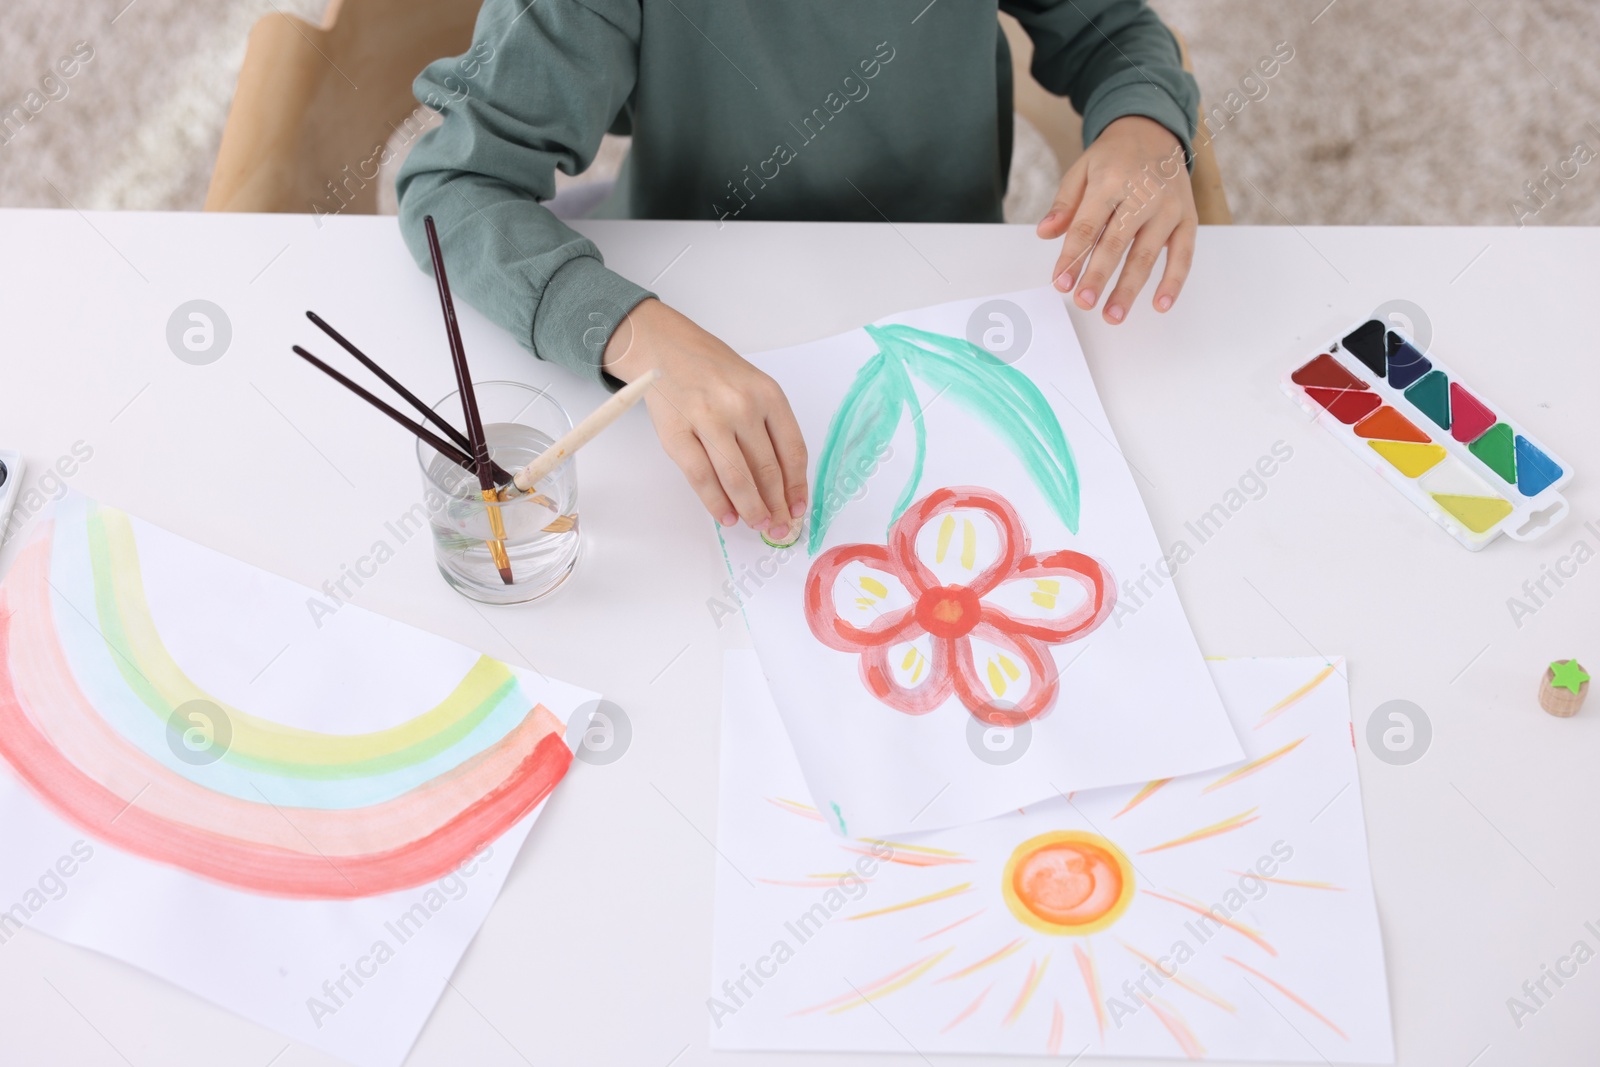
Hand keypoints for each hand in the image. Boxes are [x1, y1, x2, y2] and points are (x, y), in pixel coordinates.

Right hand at [604, 298, 807, 539]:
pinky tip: (727, 517)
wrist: (665, 349)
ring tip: (757, 525)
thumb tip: (780, 484)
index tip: (797, 508)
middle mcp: (741, 406)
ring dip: (751, 509)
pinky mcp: (677, 433)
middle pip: (767, 469)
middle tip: (777, 526)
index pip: (792, 451)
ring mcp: (708, 419)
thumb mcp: (753, 386)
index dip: (797, 486)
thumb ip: (768, 428)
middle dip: (775, 505)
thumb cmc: (713, 372)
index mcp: (768, 394)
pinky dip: (716, 503)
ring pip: (737, 478)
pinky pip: (702, 478)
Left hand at [1036, 115, 1196, 324]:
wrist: (1154, 131)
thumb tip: (1045, 234)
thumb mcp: (1081, 171)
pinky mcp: (1188, 217)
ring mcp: (1168, 207)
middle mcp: (1143, 194)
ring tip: (1113, 315)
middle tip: (1084, 302)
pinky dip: (1174, 281)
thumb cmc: (1114, 157)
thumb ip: (1064, 205)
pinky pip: (1183, 254)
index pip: (1087, 226)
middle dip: (1098, 276)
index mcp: (1110, 180)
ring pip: (1147, 254)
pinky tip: (1160, 304)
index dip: (1072, 257)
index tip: (1060, 283)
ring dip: (1130, 288)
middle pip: (1117, 243)